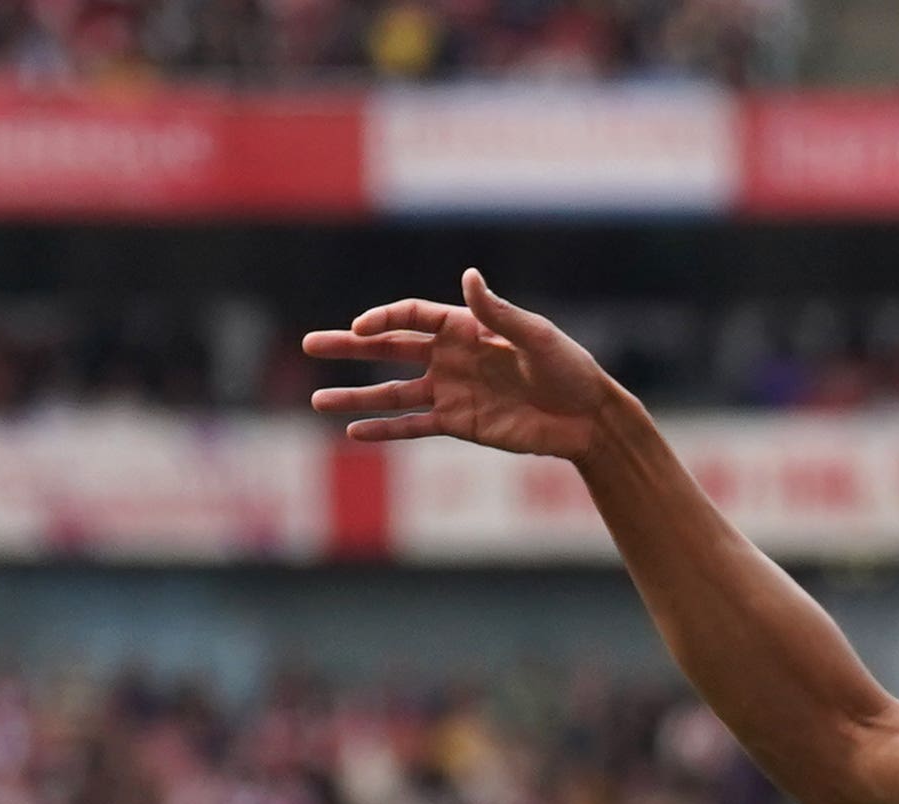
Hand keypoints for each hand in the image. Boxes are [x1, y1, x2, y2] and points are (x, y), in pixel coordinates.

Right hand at [305, 269, 617, 458]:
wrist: (588, 419)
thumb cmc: (569, 369)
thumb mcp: (536, 338)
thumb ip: (498, 313)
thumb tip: (468, 276)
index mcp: (467, 327)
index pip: (412, 317)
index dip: (383, 320)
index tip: (360, 329)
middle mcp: (452, 357)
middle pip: (389, 349)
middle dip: (349, 347)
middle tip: (310, 345)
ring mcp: (452, 391)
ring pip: (393, 394)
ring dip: (356, 396)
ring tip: (318, 400)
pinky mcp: (459, 424)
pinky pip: (413, 427)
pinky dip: (385, 430)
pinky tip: (353, 432)